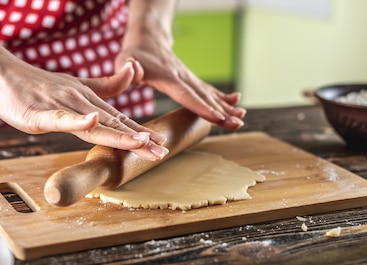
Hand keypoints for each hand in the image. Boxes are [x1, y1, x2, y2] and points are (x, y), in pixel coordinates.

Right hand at [0, 59, 167, 160]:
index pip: (119, 119)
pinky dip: (76, 119)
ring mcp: (61, 106)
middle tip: (161, 151)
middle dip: (138, 139)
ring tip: (140, 141)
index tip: (161, 144)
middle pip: (113, 124)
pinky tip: (91, 121)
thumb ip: (105, 85)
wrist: (1, 73)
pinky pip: (60, 117)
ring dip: (117, 132)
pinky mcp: (40, 112)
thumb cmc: (37, 83)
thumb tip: (132, 73)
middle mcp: (80, 102)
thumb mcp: (76, 85)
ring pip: (93, 122)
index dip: (140, 132)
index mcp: (88, 101)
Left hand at [116, 1, 245, 129]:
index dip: (200, 106)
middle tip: (237, 124)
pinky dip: (224, 98)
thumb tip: (134, 69)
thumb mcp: (125, 60)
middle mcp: (183, 78)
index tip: (216, 117)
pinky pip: (209, 91)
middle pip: (204, 97)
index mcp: (167, 77)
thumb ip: (128, 68)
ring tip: (241, 118)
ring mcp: (189, 79)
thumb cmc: (134, 54)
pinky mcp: (191, 81)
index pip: (186, 94)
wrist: (148, 39)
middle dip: (222, 112)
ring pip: (210, 95)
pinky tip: (237, 103)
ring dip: (227, 107)